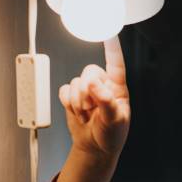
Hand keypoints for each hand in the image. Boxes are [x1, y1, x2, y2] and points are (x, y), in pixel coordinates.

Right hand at [58, 36, 130, 158]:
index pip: (116, 64)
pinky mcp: (72, 96)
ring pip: (75, 82)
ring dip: (78, 102)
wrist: (95, 147)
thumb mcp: (115, 121)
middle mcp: (102, 85)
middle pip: (89, 71)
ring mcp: (86, 90)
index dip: (112, 48)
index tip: (109, 33)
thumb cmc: (111, 134)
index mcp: (118, 87)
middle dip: (87, 92)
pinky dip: (67, 103)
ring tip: (87, 115)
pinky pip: (64, 90)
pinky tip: (77, 112)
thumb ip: (106, 101)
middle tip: (92, 109)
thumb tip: (94, 83)